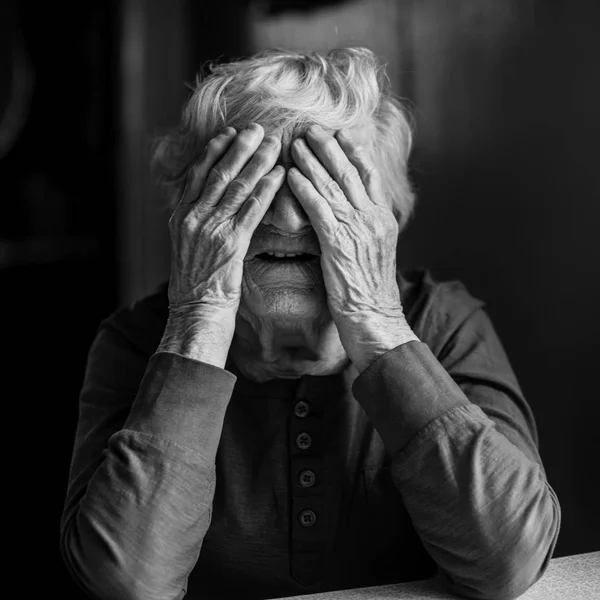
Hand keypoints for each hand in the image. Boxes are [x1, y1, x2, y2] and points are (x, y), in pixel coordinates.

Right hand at [167, 123, 284, 313]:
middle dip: (240, 148)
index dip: (215, 150)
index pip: (198, 174)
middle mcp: (193, 217)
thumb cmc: (196, 284)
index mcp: (181, 216)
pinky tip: (279, 175)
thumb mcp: (188, 247)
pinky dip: (266, 189)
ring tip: (274, 144)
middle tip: (258, 128)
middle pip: (218, 174)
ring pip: (236, 187)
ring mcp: (210, 229)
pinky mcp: (230, 244)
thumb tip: (211, 202)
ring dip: (257, 162)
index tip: (230, 132)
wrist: (195, 313)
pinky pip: (252, 210)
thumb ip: (197, 222)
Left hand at [287, 124, 416, 369]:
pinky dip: (306, 189)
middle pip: (351, 173)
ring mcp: (358, 230)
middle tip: (312, 128)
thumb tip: (356, 213)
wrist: (375, 319)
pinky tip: (292, 175)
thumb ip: (367, 230)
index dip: (355, 152)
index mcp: (383, 220)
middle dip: (331, 147)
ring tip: (297, 143)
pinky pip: (320, 209)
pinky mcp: (340, 243)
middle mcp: (373, 219)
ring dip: (313, 162)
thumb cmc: (370, 292)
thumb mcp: (375, 254)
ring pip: (334, 186)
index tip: (342, 133)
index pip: (370, 176)